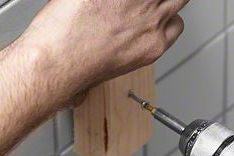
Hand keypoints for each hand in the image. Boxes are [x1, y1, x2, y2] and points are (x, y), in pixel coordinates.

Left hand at [19, 0, 187, 105]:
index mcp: (152, 45)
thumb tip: (118, 42)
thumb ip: (126, 49)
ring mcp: (137, 1)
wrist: (58, 61)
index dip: (164, 15)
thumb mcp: (114, 66)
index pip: (175, 23)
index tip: (151, 13)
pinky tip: (99, 0)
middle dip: (159, 0)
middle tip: (138, 4)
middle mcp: (151, 21)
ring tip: (122, 3)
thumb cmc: (78, 70)